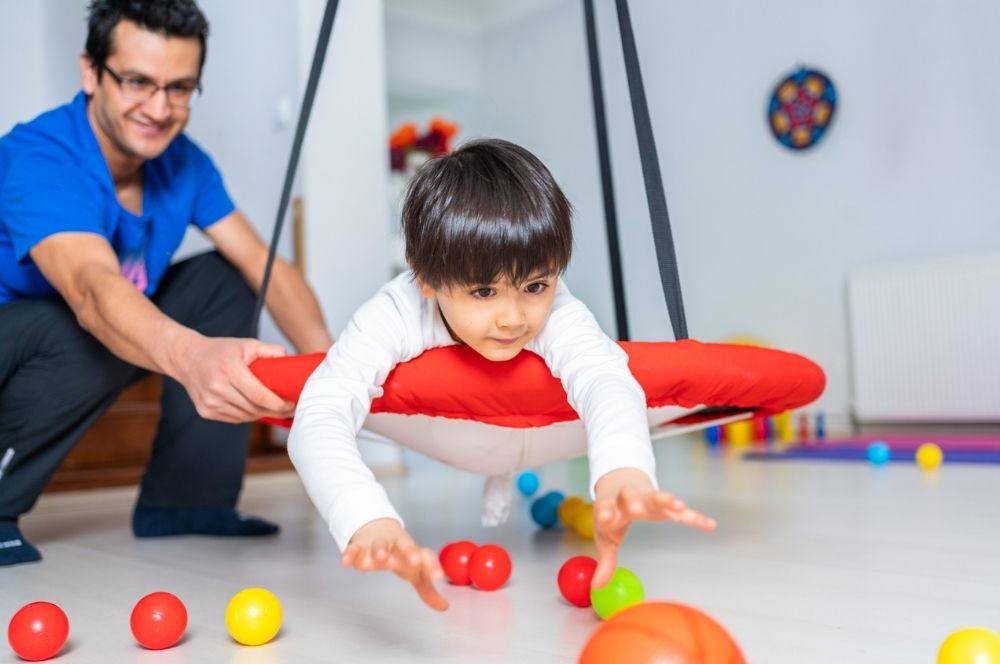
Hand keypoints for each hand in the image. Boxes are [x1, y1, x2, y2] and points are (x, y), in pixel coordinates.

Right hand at [171, 335, 293, 422]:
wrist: (187, 358)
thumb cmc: (220, 351)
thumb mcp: (246, 344)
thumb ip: (270, 351)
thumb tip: (290, 361)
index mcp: (229, 370)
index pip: (259, 396)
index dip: (279, 404)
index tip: (292, 405)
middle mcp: (217, 388)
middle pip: (254, 409)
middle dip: (276, 412)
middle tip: (290, 410)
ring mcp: (209, 402)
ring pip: (246, 416)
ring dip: (262, 414)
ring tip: (275, 409)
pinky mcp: (206, 411)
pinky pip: (235, 419)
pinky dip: (248, 415)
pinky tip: (255, 408)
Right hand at [342, 518, 447, 611]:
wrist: (377, 527)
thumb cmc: (399, 553)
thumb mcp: (414, 570)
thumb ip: (427, 588)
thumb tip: (444, 606)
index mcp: (413, 551)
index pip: (427, 556)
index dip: (433, 566)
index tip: (438, 578)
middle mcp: (397, 546)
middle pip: (406, 544)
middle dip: (410, 551)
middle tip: (415, 560)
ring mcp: (378, 544)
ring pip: (379, 545)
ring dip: (380, 550)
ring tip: (381, 558)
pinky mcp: (359, 547)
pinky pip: (354, 549)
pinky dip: (350, 554)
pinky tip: (346, 561)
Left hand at [591, 468, 715, 587]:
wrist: (620, 480)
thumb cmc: (612, 512)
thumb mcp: (605, 535)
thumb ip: (605, 561)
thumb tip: (596, 587)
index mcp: (610, 506)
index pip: (605, 507)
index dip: (605, 512)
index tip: (605, 517)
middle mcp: (628, 499)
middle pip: (630, 497)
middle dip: (634, 502)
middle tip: (637, 507)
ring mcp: (647, 498)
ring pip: (657, 497)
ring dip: (667, 500)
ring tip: (679, 506)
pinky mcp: (664, 503)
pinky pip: (682, 512)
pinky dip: (695, 517)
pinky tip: (710, 525)